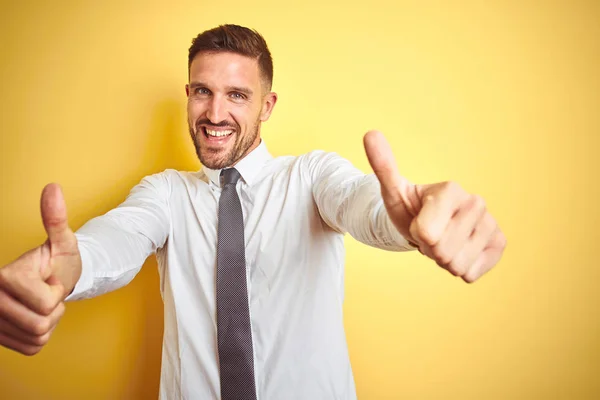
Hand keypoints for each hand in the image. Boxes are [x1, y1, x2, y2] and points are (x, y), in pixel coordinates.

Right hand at [0, 183, 81, 354]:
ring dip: (48, 323)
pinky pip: (33, 347)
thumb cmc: (57, 261)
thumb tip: (53, 188)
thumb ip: (56, 218)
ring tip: (41, 304)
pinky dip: (42, 335)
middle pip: (40, 324)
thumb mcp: (63, 241)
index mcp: (3, 277)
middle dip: (53, 310)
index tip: (47, 280)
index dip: (55, 293)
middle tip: (46, 294)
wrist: (50, 280)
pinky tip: (35, 316)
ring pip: (37, 337)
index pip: (45, 304)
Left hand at [364, 130, 506, 281]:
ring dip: (444, 260)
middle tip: (431, 235)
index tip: (418, 222)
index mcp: (451, 189)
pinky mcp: (499, 243)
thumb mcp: (393, 190)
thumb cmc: (409, 207)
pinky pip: (472, 273)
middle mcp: (476, 203)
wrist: (428, 225)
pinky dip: (460, 268)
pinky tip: (459, 250)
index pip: (426, 234)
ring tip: (443, 241)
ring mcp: (491, 223)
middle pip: (441, 251)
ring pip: (457, 265)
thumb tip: (369, 134)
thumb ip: (383, 165)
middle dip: (430, 249)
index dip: (416, 234)